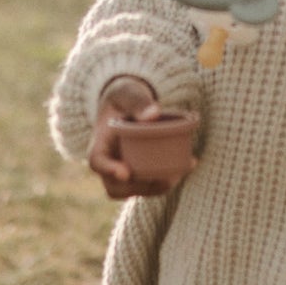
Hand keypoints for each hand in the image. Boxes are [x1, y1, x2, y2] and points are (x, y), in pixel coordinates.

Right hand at [89, 76, 196, 199]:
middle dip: (138, 187)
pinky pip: (149, 185)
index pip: (97, 161)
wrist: (128, 106)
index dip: (108, 169)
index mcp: (100, 143)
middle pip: (115, 187)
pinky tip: (188, 164)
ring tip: (178, 174)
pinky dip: (167, 180)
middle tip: (164, 178)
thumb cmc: (125, 97)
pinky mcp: (139, 174)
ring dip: (155, 188)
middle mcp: (108, 163)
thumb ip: (137, 101)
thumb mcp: (128, 92)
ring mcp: (122, 172)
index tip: (125, 172)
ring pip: (132, 191)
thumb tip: (153, 114)